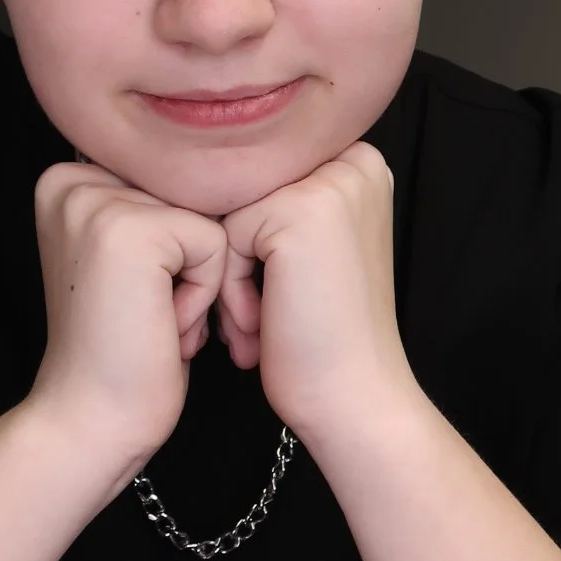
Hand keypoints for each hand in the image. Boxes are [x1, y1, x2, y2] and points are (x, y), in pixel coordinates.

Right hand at [25, 159, 227, 489]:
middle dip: (190, 266)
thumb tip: (218, 171)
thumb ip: (153, 208)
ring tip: (156, 321)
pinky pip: (215, 244)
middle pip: (192, 197)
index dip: (177, 251)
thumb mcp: (131, 263)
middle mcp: (71, 180)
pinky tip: (163, 327)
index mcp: (66, 180)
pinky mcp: (129, 230)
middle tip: (148, 316)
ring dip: (199, 282)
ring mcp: (96, 202)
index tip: (139, 299)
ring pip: (208, 220)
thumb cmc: (123, 353)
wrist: (91, 421)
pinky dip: (204, 296)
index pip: (174, 185)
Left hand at [216, 140, 418, 442]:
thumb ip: (278, 205)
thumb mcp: (310, 251)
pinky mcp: (300, 211)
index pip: (261, 183)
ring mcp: (330, 183)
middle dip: (240, 262)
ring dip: (231, 278)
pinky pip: (225, 237)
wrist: (354, 398)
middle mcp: (353, 162)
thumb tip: (203, 181)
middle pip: (244, 196)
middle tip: (258, 319)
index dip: (253, 246)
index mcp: (358, 166)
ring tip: (256, 326)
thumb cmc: (326, 339)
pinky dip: (230, 288)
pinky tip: (260, 326)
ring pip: (231, 216)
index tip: (275, 298)